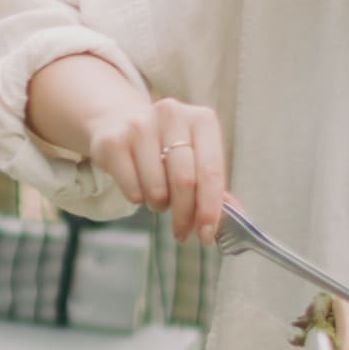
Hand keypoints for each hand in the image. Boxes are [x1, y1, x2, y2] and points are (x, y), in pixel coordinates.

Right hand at [32, 56, 225, 243]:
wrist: (120, 122)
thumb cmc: (166, 146)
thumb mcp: (196, 157)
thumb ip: (215, 187)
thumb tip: (236, 216)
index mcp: (201, 119)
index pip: (211, 170)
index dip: (210, 208)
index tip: (206, 234)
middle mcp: (171, 115)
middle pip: (184, 181)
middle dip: (185, 215)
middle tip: (183, 232)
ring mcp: (139, 126)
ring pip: (157, 189)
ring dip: (160, 205)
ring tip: (159, 198)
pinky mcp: (112, 142)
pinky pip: (132, 190)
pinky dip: (138, 199)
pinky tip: (140, 187)